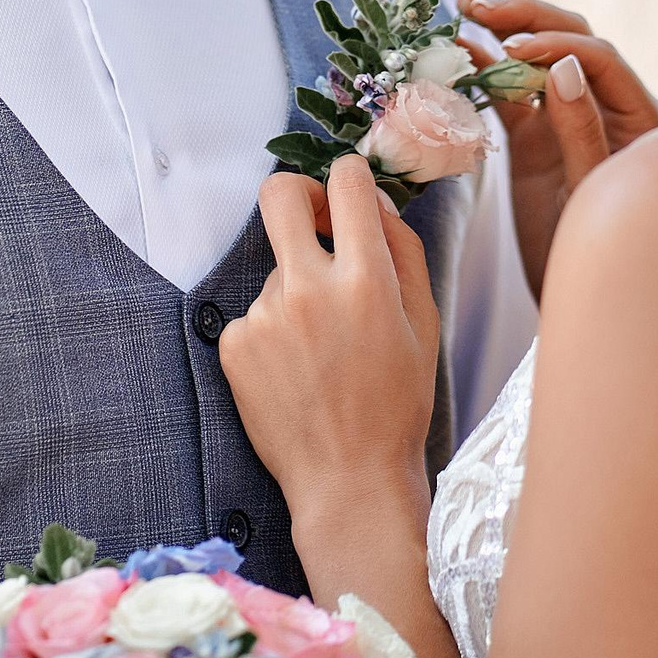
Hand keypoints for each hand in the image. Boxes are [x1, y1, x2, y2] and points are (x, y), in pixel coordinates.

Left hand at [220, 155, 438, 534]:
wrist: (348, 480)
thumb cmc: (396, 402)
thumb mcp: (424, 323)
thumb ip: (402, 249)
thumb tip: (372, 199)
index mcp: (365, 281)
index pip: (346, 182)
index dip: (348, 178)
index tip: (347, 195)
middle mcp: (308, 290)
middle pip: (279, 195)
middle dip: (298, 195)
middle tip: (314, 222)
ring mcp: (264, 317)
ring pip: (277, 269)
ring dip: (297, 290)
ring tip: (322, 350)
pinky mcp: (234, 343)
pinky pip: (256, 311)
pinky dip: (275, 330)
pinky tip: (296, 370)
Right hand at [459, 0, 657, 297]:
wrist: (582, 310)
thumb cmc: (606, 263)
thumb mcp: (593, 198)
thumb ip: (582, 132)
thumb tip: (563, 64)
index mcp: (642, 122)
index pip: (600, 60)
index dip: (556, 44)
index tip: (512, 50)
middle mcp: (609, 111)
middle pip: (571, 43)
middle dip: (526, 19)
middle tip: (477, 6)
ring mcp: (570, 122)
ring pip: (540, 61)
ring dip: (503, 33)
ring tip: (464, 8)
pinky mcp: (537, 139)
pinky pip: (513, 94)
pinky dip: (487, 71)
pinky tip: (459, 51)